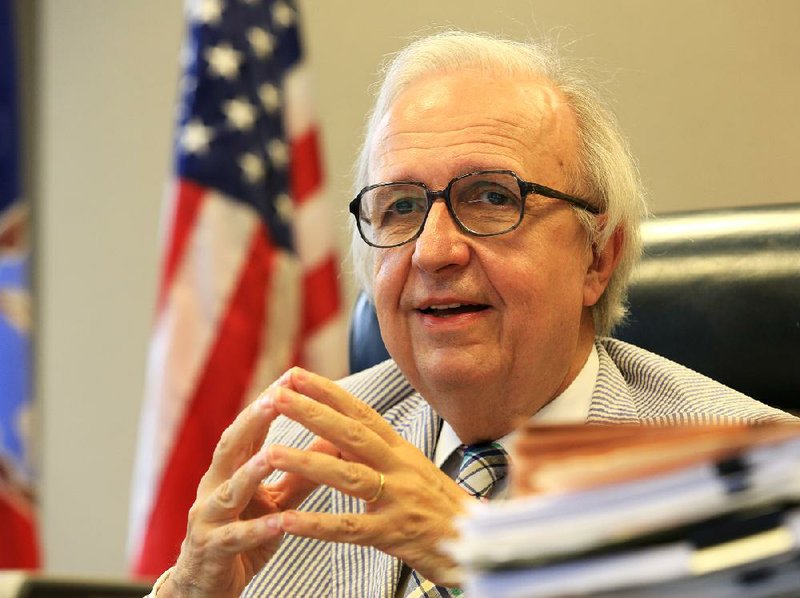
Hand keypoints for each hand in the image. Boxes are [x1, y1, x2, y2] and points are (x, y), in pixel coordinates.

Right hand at [160, 378, 336, 597]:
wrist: (206, 586)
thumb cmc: (243, 535)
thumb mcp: (275, 501)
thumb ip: (300, 474)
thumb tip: (333, 440)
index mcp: (230, 470)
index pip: (249, 429)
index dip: (268, 402)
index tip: (291, 377)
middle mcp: (214, 487)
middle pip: (229, 448)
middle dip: (250, 422)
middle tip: (273, 399)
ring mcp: (208, 518)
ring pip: (227, 491)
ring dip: (249, 473)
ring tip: (270, 457)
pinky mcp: (212, 550)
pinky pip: (236, 539)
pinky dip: (258, 529)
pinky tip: (280, 523)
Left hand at [266, 367, 470, 585]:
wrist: (477, 541)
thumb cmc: (439, 505)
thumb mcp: (410, 469)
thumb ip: (375, 451)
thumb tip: (337, 431)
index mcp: (400, 449)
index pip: (360, 413)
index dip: (327, 392)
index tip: (296, 374)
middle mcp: (399, 467)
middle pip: (350, 434)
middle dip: (311, 413)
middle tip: (276, 396)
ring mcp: (398, 499)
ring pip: (347, 476)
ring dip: (307, 463)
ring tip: (270, 454)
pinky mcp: (394, 534)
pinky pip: (349, 528)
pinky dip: (317, 524)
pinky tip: (287, 521)